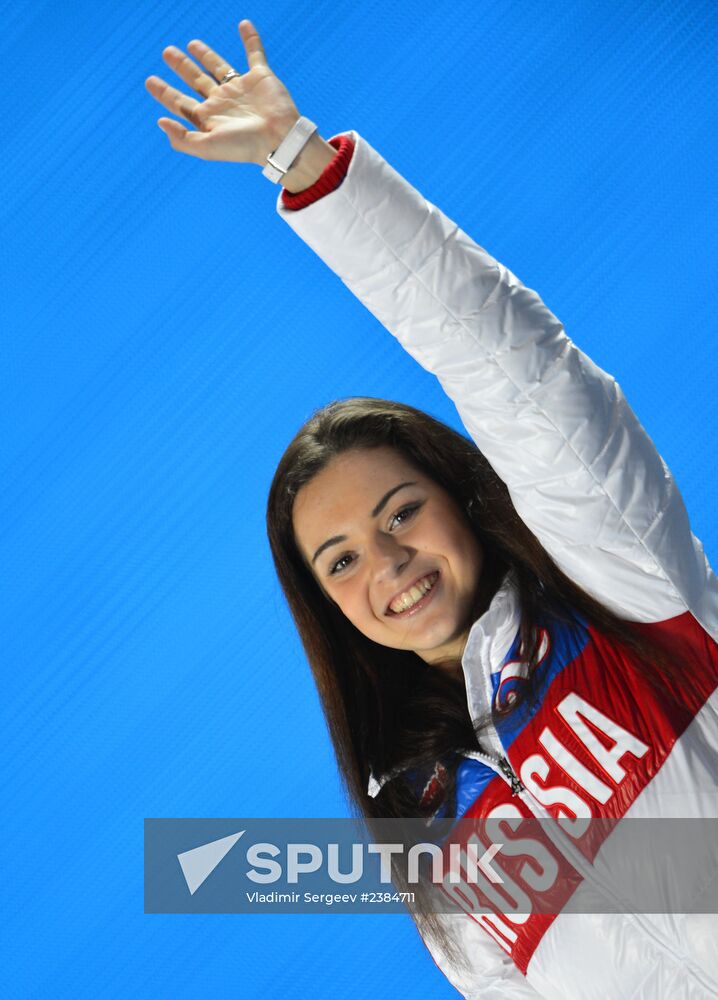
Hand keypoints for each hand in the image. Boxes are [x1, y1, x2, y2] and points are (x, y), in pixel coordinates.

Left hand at [145, 19, 300, 163]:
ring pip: (218, 66)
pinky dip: (251, 39)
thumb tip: (160, 121)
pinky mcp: (260, 77)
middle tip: (167, 53)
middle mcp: (222, 102)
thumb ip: (182, 138)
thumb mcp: (207, 148)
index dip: (164, 92)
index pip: (181, 102)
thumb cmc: (244, 147)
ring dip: (206, 54)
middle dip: (182, 67)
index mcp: (209, 118)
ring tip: (191, 44)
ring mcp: (241, 88)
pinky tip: (244, 25)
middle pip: (196, 81)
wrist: (278, 139)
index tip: (150, 81)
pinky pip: (255, 54)